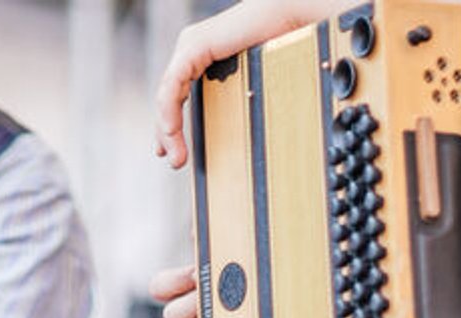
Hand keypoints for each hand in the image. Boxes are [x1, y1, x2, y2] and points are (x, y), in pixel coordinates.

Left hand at [154, 0, 317, 167]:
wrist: (293, 14)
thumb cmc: (285, 41)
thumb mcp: (254, 79)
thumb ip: (239, 97)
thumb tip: (248, 129)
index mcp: (203, 53)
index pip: (177, 93)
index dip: (172, 123)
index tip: (172, 149)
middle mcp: (192, 47)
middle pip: (169, 97)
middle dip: (167, 132)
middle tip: (175, 160)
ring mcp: (190, 45)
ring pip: (167, 95)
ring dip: (168, 130)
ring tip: (177, 156)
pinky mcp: (193, 46)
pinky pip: (173, 86)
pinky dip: (170, 112)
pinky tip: (173, 132)